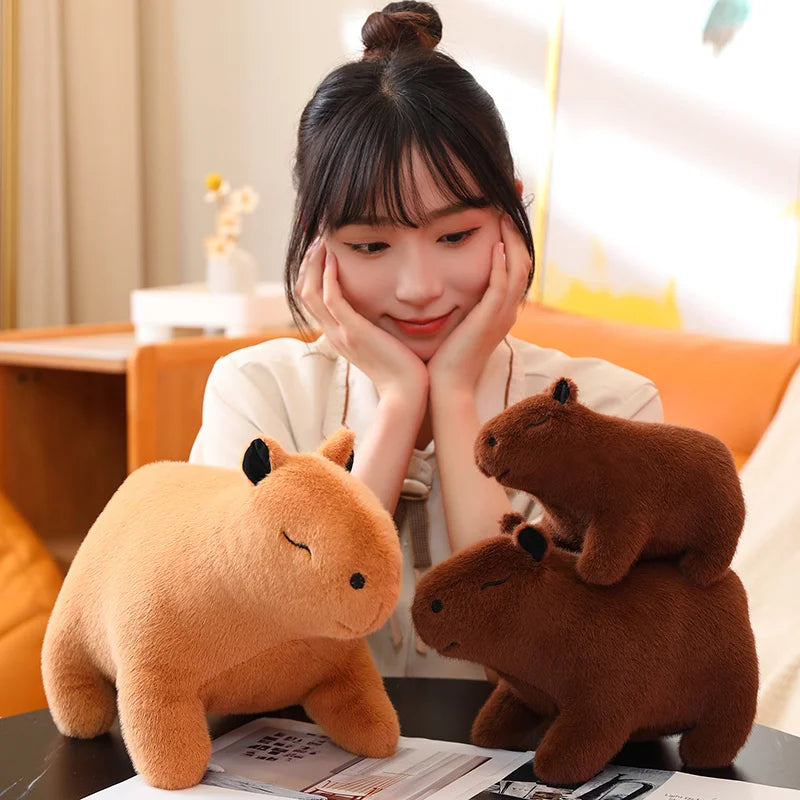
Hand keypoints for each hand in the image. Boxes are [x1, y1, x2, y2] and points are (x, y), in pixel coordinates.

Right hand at [295, 238, 428, 400]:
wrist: (407, 392)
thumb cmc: (403, 369)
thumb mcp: (383, 343)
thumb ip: (377, 325)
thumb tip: (384, 309)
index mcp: (338, 335)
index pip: (312, 299)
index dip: (312, 273)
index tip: (323, 250)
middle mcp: (333, 334)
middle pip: (304, 292)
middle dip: (308, 262)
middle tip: (317, 238)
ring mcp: (340, 333)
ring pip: (310, 291)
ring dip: (314, 263)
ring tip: (322, 241)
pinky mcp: (353, 332)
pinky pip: (331, 298)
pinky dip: (329, 275)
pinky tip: (336, 257)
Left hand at [427, 214, 530, 393]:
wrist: (446, 388)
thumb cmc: (443, 360)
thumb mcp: (455, 326)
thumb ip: (457, 304)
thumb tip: (442, 287)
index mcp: (500, 312)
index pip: (514, 268)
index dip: (510, 240)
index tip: (499, 214)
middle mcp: (507, 311)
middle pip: (523, 262)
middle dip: (516, 231)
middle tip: (508, 203)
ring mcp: (501, 316)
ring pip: (518, 269)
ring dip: (511, 240)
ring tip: (503, 214)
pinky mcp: (490, 320)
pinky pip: (502, 285)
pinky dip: (500, 263)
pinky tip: (493, 243)